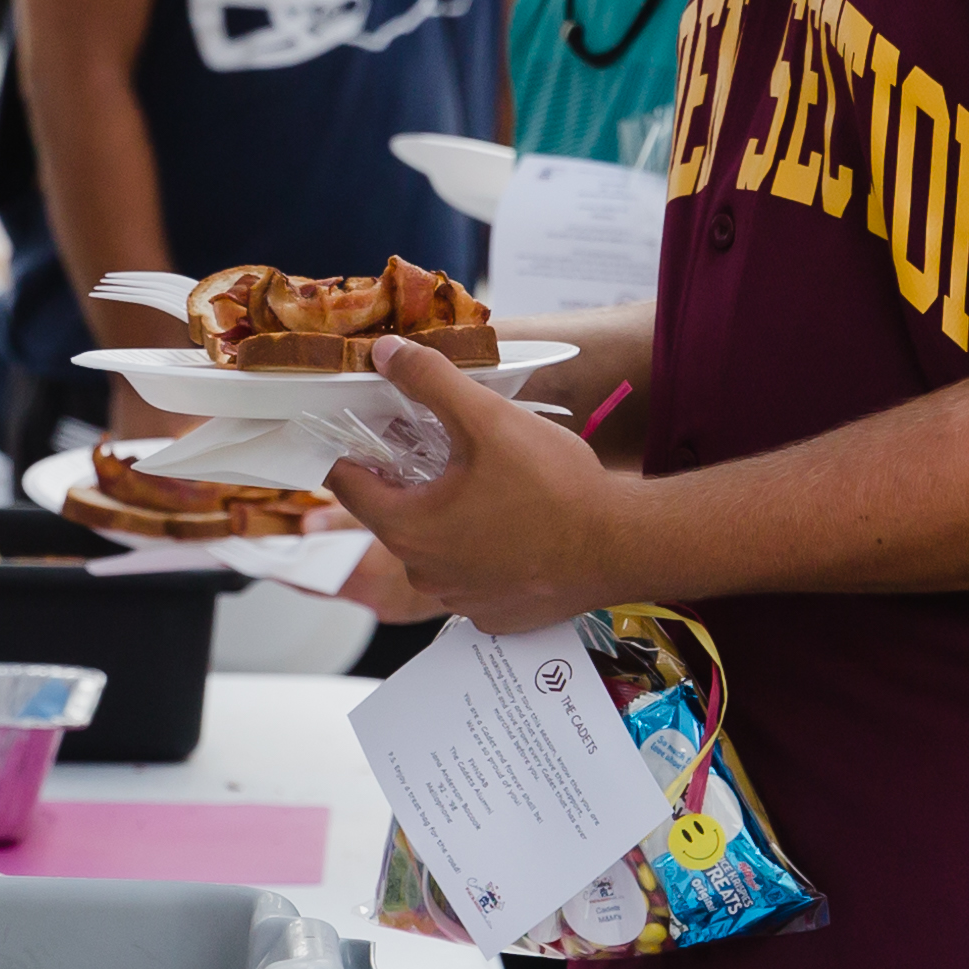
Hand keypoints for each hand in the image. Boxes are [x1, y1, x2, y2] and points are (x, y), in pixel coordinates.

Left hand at [319, 340, 637, 636]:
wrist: (622, 547)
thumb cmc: (555, 490)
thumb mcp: (488, 419)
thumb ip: (431, 380)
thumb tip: (387, 353)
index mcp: (408, 528)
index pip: (347, 483)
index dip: (356, 449)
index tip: (375, 429)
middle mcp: (424, 573)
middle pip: (394, 514)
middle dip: (413, 479)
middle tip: (451, 449)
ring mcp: (459, 599)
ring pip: (435, 546)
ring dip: (450, 516)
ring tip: (493, 486)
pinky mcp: (494, 614)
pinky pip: (471, 575)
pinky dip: (483, 551)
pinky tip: (515, 526)